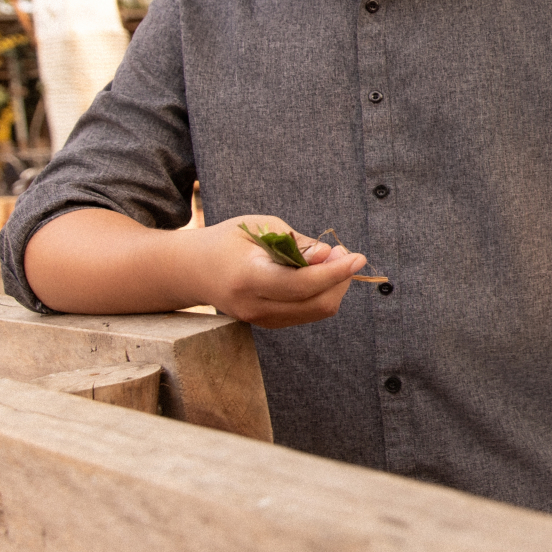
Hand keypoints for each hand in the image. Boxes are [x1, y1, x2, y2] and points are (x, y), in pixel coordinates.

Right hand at [191, 215, 368, 328]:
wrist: (193, 270)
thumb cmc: (229, 240)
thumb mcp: (261, 227)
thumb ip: (296, 243)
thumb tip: (328, 256)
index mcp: (249, 278)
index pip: (302, 284)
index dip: (335, 272)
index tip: (358, 257)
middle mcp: (254, 306)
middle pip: (316, 304)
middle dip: (340, 279)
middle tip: (342, 252)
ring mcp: (260, 320)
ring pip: (316, 311)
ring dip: (335, 287)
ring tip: (330, 259)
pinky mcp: (267, 324)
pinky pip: (307, 313)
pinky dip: (322, 294)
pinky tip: (317, 273)